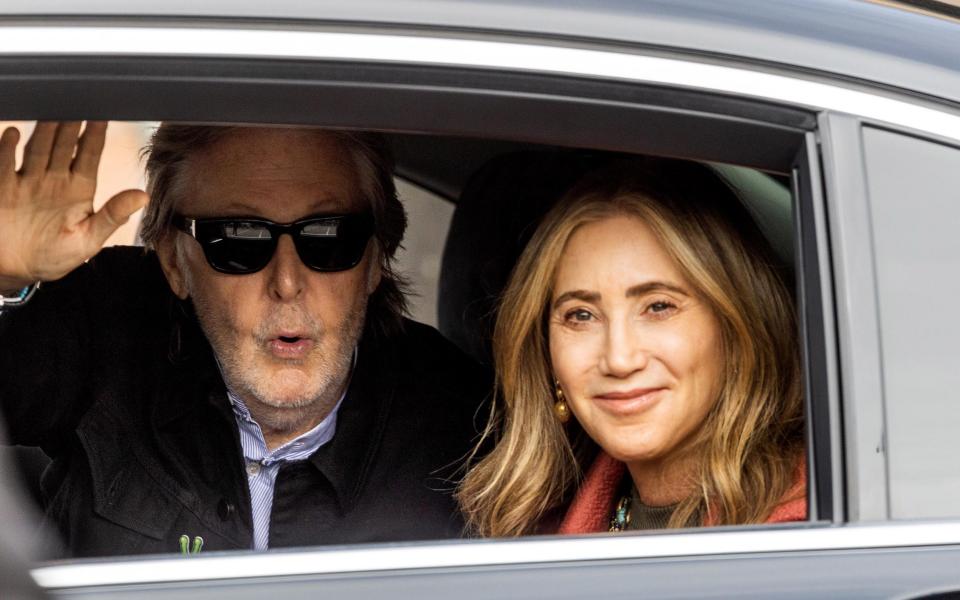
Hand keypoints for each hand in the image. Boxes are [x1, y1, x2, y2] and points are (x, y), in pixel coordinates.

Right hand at [0, 121, 148, 290]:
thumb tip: (143, 196)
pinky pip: (5, 165)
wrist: (17, 270)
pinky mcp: (3, 188)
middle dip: (70, 126)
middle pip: (63, 146)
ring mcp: (28, 181)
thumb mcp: (88, 240)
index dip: (96, 136)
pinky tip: (13, 134)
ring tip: (51, 113)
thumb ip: (113, 216)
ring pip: (37, 150)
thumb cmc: (55, 256)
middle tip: (76, 103)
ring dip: (43, 132)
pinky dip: (7, 150)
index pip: (90, 156)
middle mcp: (54, 180)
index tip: (103, 116)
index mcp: (79, 189)